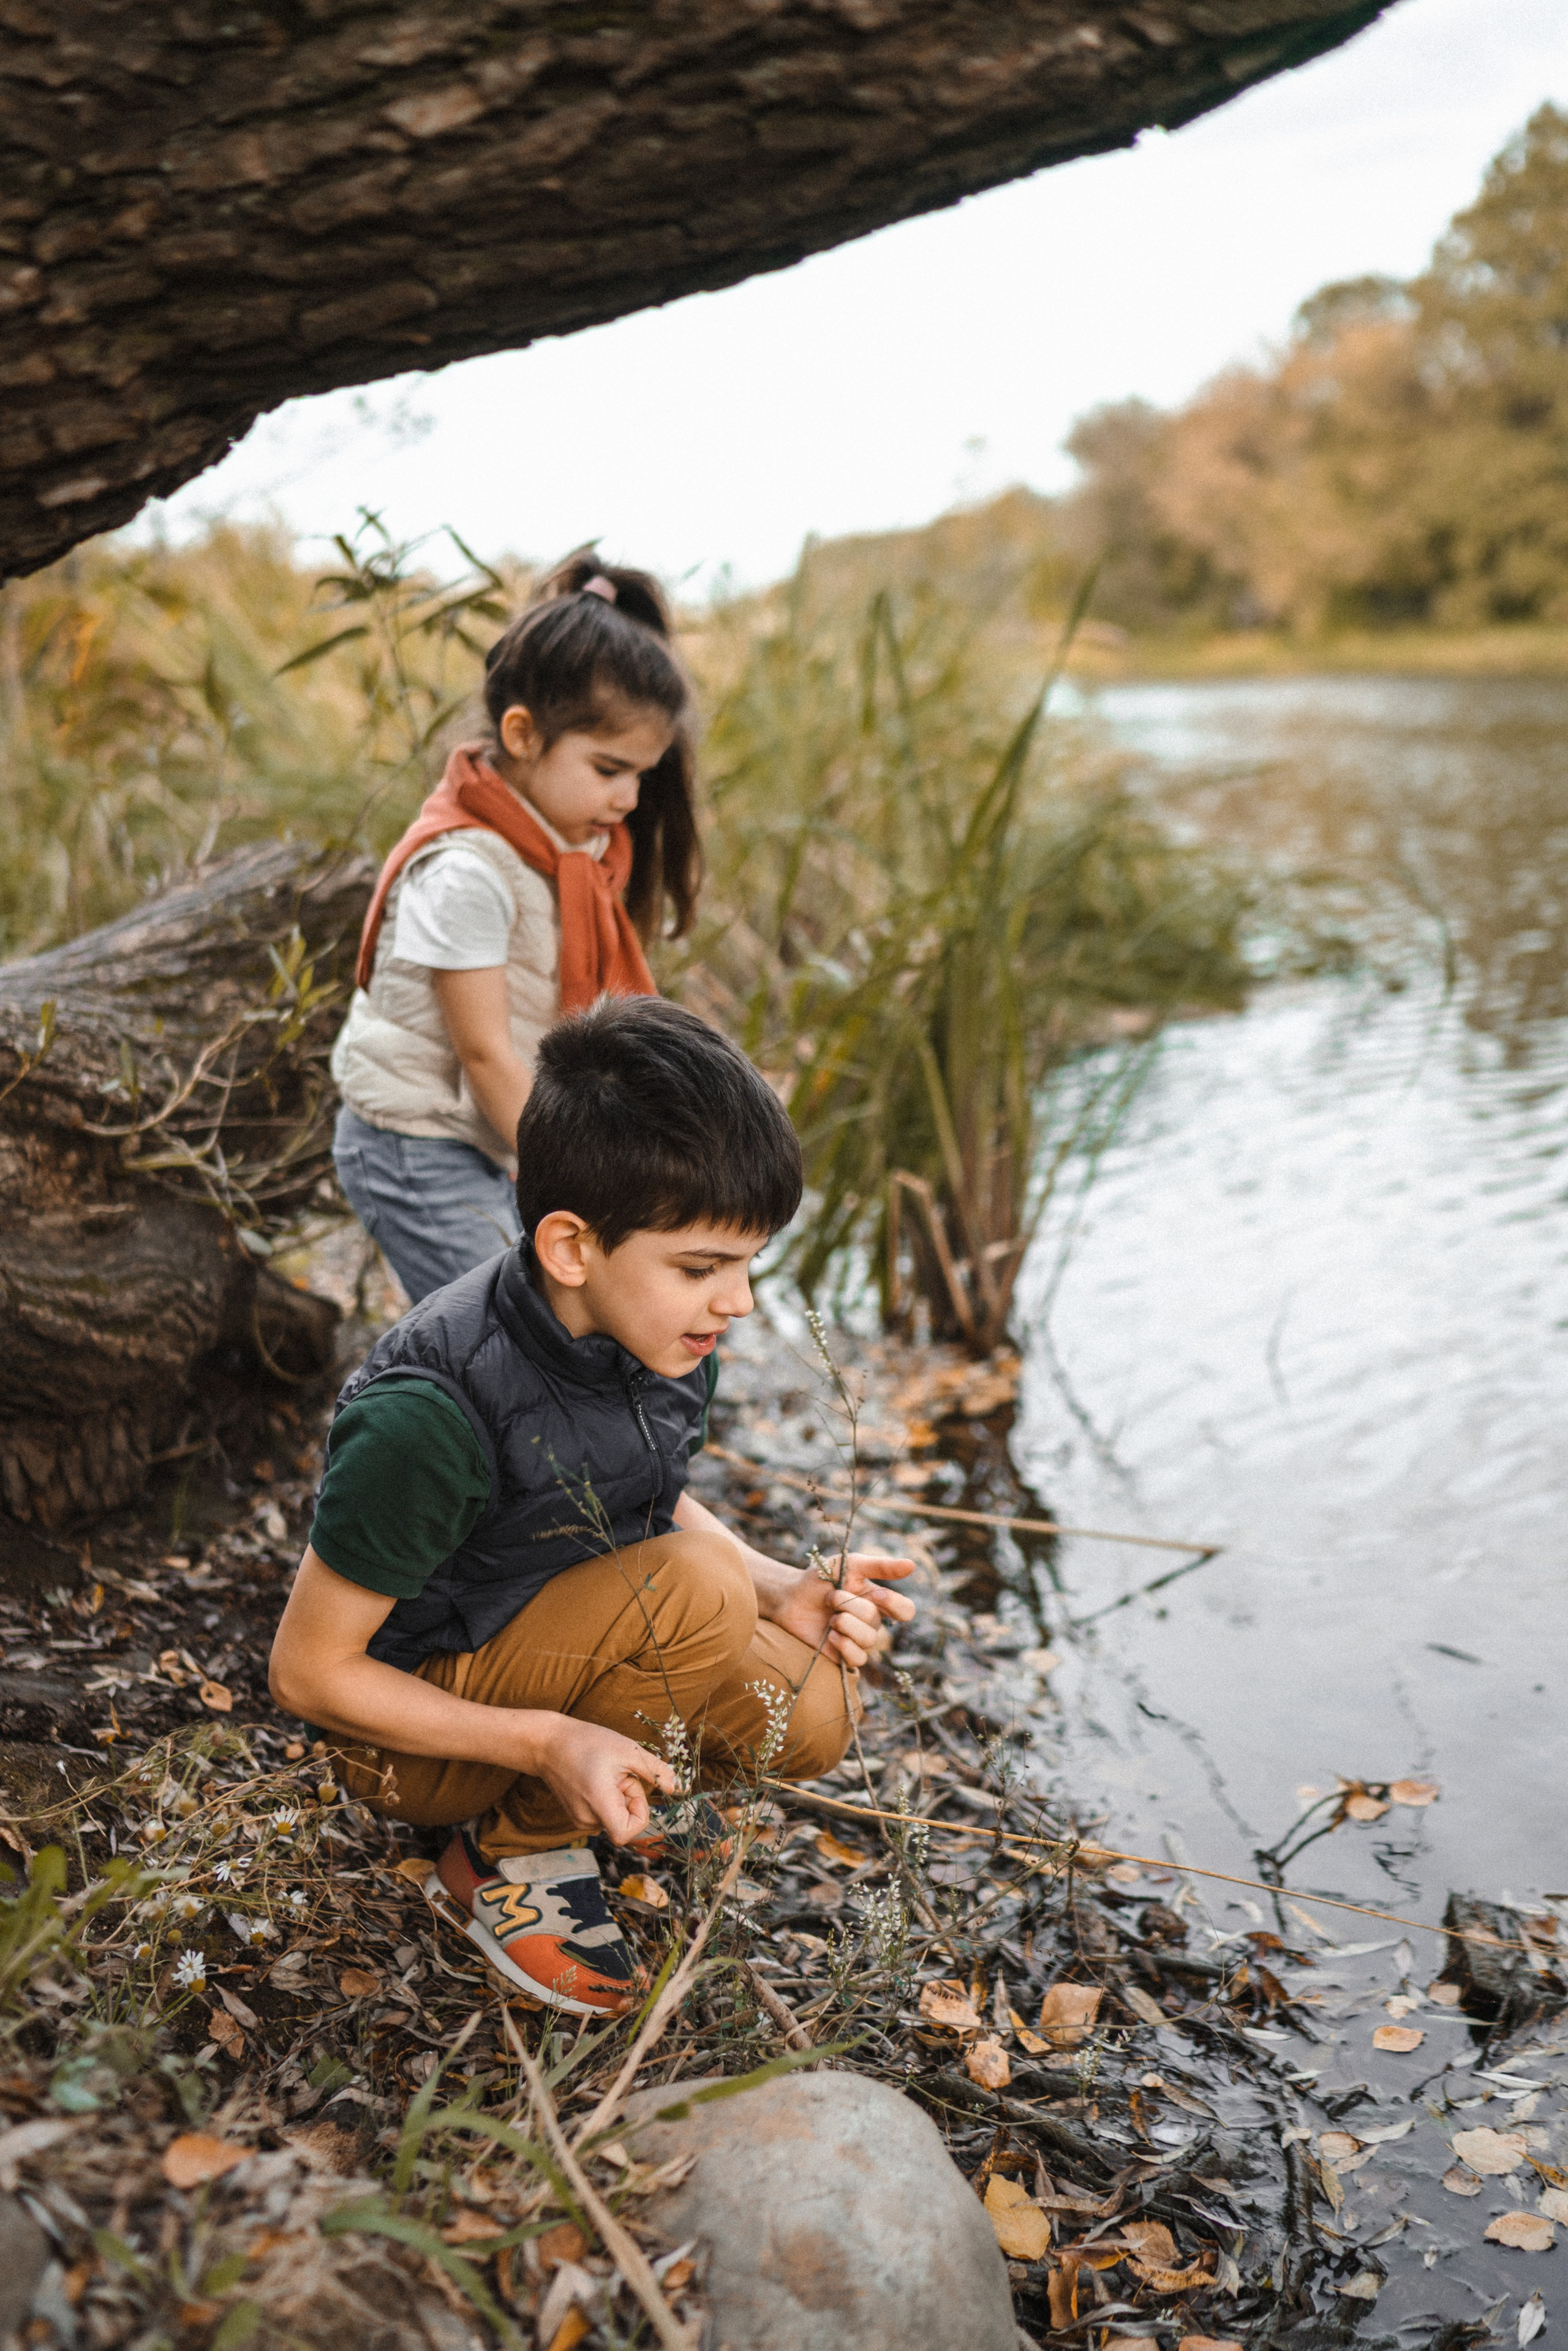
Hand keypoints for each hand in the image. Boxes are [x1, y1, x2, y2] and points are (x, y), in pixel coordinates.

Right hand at [524, 1715, 677, 1844]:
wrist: (547, 1743)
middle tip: (619, 1771)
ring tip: (605, 1772)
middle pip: (624, 1822)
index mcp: (598, 1803)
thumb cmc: (587, 1742)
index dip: (639, 1815)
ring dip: (619, 1797)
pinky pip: (603, 1815)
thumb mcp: (627, 1750)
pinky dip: (608, 1799)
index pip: (626, 1833)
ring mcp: (579, 1820)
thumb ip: (655, 1772)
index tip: (634, 1787)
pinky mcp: (576, 1816)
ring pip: (615, 1818)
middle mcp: (586, 1818)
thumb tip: (679, 1788)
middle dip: (630, 1797)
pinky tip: (597, 1778)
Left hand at [760, 1550, 917, 1670]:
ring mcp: (858, 1640)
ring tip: (829, 1617)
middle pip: (877, 1623)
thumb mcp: (849, 1565)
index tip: (875, 1593)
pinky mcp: (843, 1656)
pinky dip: (844, 1645)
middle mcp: (871, 1622)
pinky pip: (857, 1659)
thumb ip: (880, 1566)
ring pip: (868, 1641)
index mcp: (877, 1601)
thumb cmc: (820, 1579)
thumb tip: (912, 1565)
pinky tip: (830, 1635)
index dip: (895, 1604)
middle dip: (851, 1607)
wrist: (789, 1597)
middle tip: (832, 1598)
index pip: (906, 1611)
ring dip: (845, 1624)